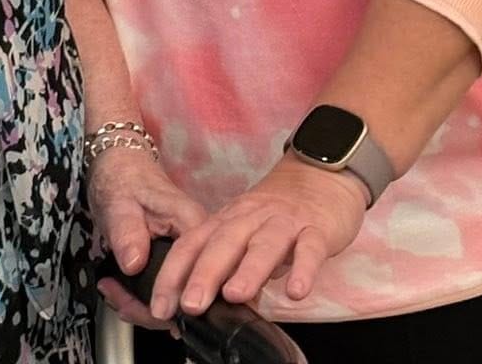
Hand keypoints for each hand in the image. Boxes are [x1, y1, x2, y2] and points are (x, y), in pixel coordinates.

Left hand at [89, 145, 207, 331]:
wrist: (120, 164)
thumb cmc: (122, 178)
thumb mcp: (119, 201)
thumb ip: (127, 232)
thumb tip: (134, 265)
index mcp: (192, 222)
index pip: (196, 275)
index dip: (172, 301)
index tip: (147, 310)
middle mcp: (199, 241)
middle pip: (189, 292)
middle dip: (153, 309)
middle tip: (120, 304)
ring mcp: (190, 253)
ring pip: (178, 296)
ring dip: (145, 306)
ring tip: (116, 298)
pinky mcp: (178, 260)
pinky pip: (168, 288)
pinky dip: (145, 298)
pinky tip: (123, 296)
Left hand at [147, 157, 367, 323]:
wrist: (320, 173)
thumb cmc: (277, 212)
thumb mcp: (246, 233)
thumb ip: (228, 266)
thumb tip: (206, 307)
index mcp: (228, 220)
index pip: (192, 244)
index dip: (173, 274)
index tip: (160, 306)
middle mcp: (251, 218)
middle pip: (223, 242)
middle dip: (203, 274)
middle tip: (189, 305)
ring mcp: (284, 221)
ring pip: (263, 244)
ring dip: (248, 270)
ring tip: (235, 295)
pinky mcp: (316, 228)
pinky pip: (310, 248)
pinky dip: (303, 269)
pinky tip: (296, 291)